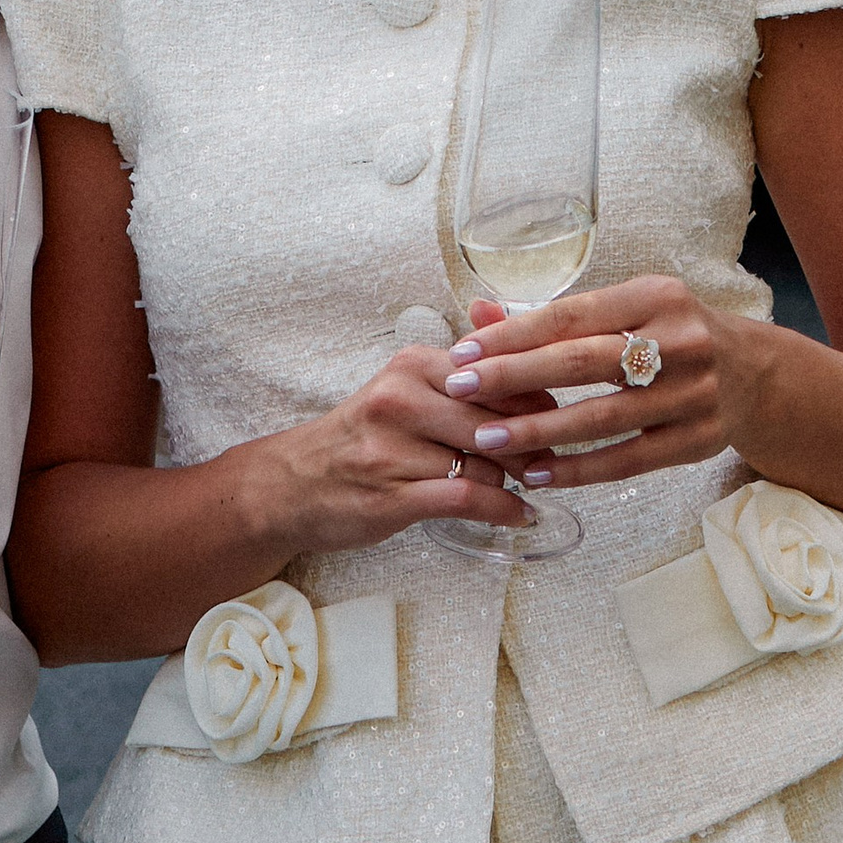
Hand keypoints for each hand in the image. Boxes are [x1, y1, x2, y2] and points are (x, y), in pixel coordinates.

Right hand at [249, 349, 537, 553]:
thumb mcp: (404, 388)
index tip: (551, 419)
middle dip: (530, 445)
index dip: (534, 401)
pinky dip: (503, 510)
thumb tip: (514, 327)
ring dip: (511, 482)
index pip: (497, 376)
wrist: (292, 486)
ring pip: (487, 463)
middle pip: (498, 419)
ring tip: (519, 487)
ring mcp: (393, 450)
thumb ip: (462, 368)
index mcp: (410, 366)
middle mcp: (400, 400)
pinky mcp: (392, 496)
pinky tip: (517, 515)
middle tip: (544, 460)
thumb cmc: (359, 438)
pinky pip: (468, 500)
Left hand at [439, 275, 760, 488]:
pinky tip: (538, 472)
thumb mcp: (624, 311)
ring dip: (537, 430)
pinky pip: (628, 460)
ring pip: (601, 417)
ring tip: (486, 438)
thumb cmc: (669, 336)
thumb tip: (478, 312)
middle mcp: (679, 340)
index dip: (511, 336)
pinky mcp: (699, 440)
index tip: (461, 352)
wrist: (754, 374)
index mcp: (654, 296)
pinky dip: (579, 469)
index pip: (569, 316)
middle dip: (512, 377)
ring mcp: (694, 394)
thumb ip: (552, 316)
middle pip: (580, 362)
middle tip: (459, 390)